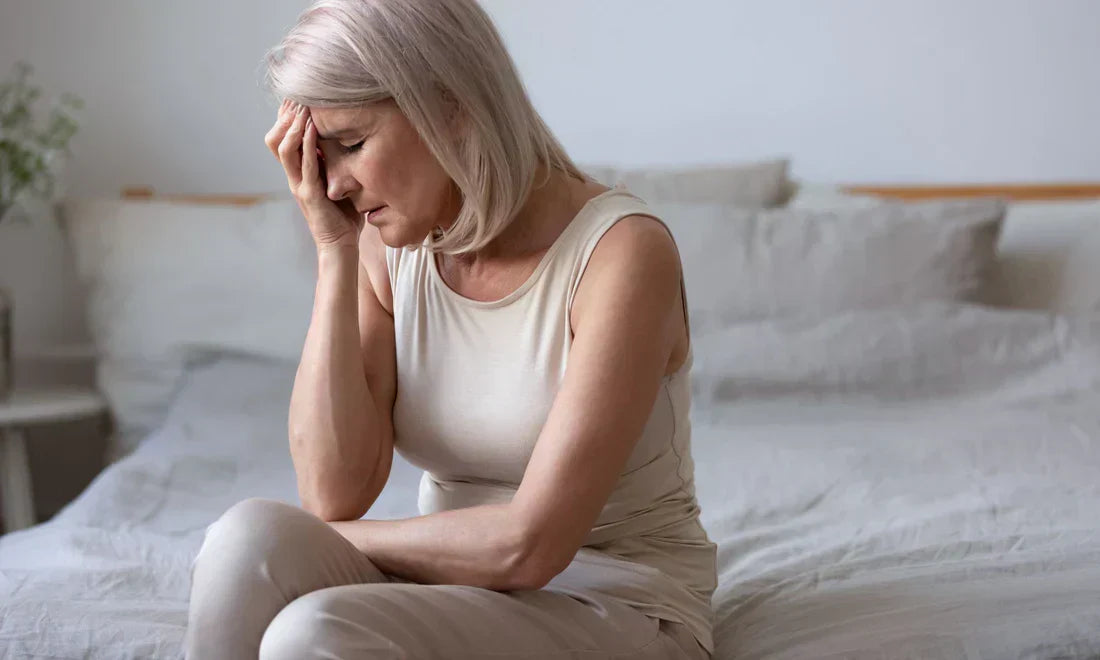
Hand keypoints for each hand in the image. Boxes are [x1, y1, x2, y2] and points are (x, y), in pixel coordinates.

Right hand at [265, 99, 363, 248]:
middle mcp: (293, 176)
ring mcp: (299, 185)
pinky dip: (307, 144)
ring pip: (284, 149)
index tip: (296, 95)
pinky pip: (304, 165)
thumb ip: (334, 161)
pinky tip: (312, 128)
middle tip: (298, 94)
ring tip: (302, 106)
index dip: (284, 116)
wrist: (340, 244)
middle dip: (285, 115)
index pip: (281, 138)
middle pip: (275, 139)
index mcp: (297, 172)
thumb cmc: (342, 214)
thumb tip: (346, 136)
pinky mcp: (310, 195)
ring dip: (292, 125)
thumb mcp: (337, 180)